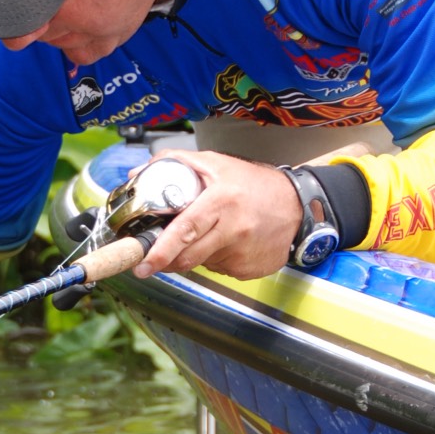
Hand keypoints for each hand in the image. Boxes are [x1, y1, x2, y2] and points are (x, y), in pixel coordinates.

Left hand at [133, 149, 302, 281]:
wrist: (297, 206)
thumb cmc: (253, 184)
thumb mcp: (215, 163)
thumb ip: (174, 163)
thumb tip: (137, 175)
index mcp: (222, 201)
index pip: (185, 231)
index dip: (161, 250)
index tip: (143, 263)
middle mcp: (234, 229)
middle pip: (188, 256)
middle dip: (166, 261)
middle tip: (152, 261)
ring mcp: (242, 253)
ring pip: (201, 263)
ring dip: (193, 255)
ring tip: (207, 235)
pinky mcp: (248, 269)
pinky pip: (219, 269)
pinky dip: (214, 259)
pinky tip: (227, 243)